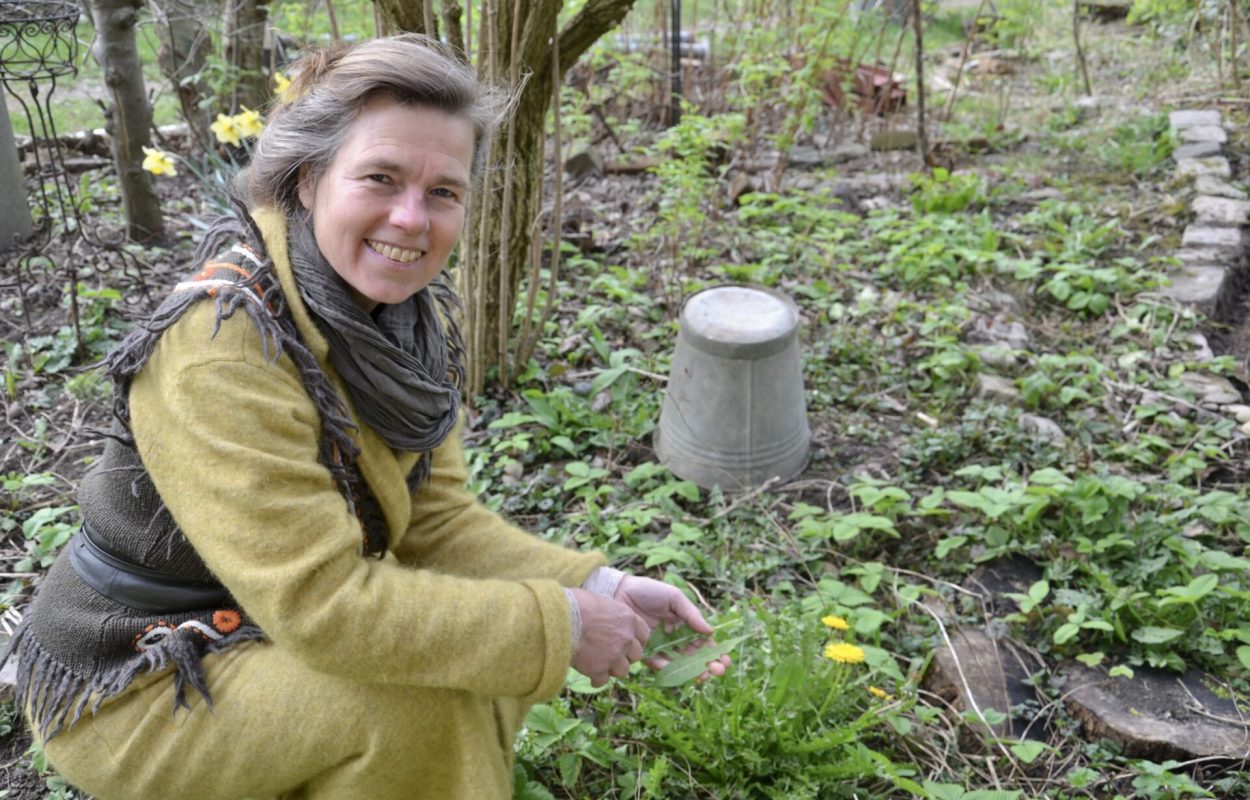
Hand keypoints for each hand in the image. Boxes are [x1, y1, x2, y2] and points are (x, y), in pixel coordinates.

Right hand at [569, 588, 649, 686]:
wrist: (560, 618)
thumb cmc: (576, 604)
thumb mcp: (602, 603)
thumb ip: (613, 617)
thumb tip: (609, 623)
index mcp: (629, 619)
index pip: (644, 634)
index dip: (635, 640)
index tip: (627, 642)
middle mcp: (626, 638)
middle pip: (635, 655)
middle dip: (625, 656)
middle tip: (612, 654)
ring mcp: (614, 655)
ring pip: (622, 670)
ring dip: (612, 668)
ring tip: (600, 663)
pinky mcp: (599, 669)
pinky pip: (603, 680)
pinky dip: (597, 678)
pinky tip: (590, 674)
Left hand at [614, 576, 730, 681]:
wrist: (618, 592)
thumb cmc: (647, 591)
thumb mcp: (673, 598)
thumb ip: (691, 614)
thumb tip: (711, 631)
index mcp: (683, 624)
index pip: (702, 641)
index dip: (714, 651)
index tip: (724, 660)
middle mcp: (674, 638)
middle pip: (694, 656)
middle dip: (707, 665)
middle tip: (716, 670)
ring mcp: (660, 647)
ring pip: (679, 663)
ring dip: (691, 671)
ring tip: (703, 674)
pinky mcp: (645, 653)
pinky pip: (658, 664)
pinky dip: (667, 667)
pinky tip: (675, 666)